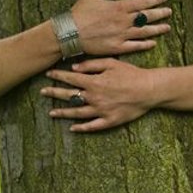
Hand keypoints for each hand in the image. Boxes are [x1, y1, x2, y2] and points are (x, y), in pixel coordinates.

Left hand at [41, 58, 156, 131]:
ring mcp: (100, 111)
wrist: (149, 89)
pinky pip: (92, 126)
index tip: (48, 74)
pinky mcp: (109, 121)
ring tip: (51, 113)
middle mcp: (94, 98)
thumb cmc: (131, 74)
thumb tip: (74, 68)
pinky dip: (81, 128)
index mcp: (94, 82)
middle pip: (69, 96)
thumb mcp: (111, 63)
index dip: (58, 76)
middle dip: (54, 93)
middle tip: (43, 92)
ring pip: (77, 113)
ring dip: (63, 113)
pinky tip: (72, 128)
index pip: (70, 79)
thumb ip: (91, 64)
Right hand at [70, 0, 171, 55]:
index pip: (141, 2)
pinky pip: (135, 46)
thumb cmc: (79, 12)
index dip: (154, 0)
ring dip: (157, 29)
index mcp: (118, 7)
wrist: (69, 33)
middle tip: (169, 12)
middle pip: (146, 17)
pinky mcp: (117, 47)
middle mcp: (123, 21)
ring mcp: (121, 35)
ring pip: (144, 32)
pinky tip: (152, 42)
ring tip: (167, 27)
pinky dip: (145, 44)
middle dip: (160, 13)